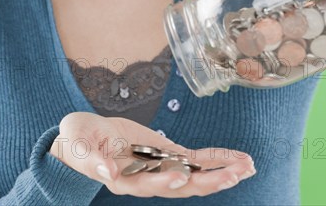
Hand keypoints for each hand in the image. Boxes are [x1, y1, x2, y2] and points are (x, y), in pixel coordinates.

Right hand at [49, 112, 255, 196]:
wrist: (84, 140)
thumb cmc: (78, 142)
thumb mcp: (79, 146)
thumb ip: (93, 161)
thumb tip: (109, 174)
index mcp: (124, 180)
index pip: (148, 184)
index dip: (164, 182)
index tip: (181, 177)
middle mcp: (147, 179)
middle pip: (182, 185)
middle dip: (209, 181)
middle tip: (236, 175)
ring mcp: (160, 168)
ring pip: (196, 175)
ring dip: (221, 171)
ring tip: (247, 167)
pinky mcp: (167, 155)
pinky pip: (196, 160)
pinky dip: (217, 159)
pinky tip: (237, 159)